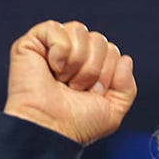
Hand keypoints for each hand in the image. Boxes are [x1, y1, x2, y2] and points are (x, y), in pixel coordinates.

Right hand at [4, 20, 136, 145]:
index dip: (107, 73)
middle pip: (98, 39)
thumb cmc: (76, 125)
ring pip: (79, 30)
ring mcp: (51, 48)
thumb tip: (125, 59)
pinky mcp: (31, 43)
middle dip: (93, 68)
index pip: (112, 51)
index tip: (91, 94)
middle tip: (76, 88)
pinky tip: (52, 68)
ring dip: (77, 62)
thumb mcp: (112, 111)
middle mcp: (72, 56)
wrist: (51, 130)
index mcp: (89, 68)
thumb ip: (127, 87)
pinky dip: (59, 50)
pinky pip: (56, 28)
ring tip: (63, 81)